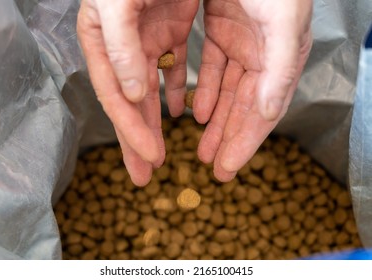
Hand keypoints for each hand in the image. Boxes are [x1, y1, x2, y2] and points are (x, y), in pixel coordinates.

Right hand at [77, 0, 198, 185]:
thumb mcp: (115, 0)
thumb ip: (119, 45)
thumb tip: (131, 94)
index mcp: (105, 40)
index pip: (118, 97)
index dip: (132, 130)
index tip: (150, 158)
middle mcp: (123, 44)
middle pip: (131, 102)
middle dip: (139, 139)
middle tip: (146, 174)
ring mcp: (148, 38)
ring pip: (154, 91)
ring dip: (158, 123)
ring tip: (163, 155)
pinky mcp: (171, 28)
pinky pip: (175, 69)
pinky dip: (179, 92)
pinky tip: (185, 112)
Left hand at [194, 0, 312, 181]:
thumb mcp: (282, 22)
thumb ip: (279, 69)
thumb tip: (270, 113)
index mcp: (282, 59)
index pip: (263, 111)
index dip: (245, 141)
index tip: (226, 168)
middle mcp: (264, 56)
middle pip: (244, 108)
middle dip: (228, 139)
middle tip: (214, 168)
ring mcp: (242, 44)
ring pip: (226, 93)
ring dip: (214, 122)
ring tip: (202, 148)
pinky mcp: (222, 30)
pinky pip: (211, 68)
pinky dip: (204, 90)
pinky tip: (196, 111)